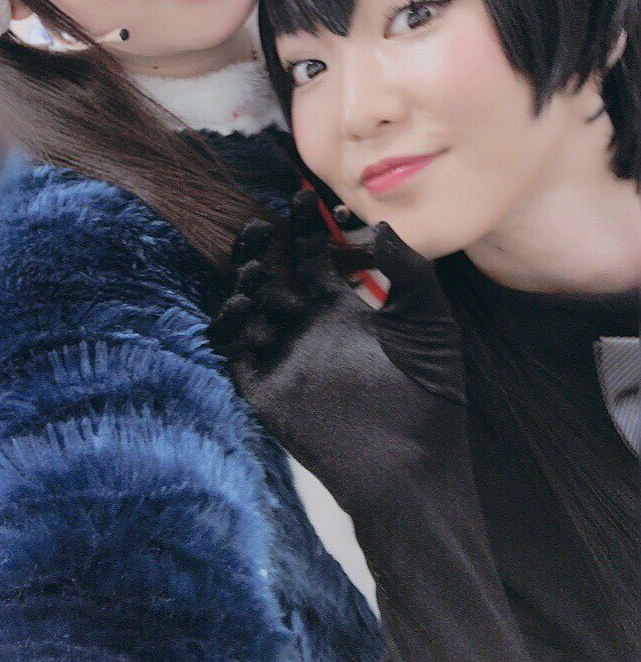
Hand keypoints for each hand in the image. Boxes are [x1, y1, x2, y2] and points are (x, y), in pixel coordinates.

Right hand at [210, 191, 529, 661]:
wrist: (417, 464)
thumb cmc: (432, 392)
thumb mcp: (429, 319)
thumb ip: (408, 268)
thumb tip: (380, 223)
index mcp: (344, 311)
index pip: (314, 258)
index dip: (305, 228)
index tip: (304, 197)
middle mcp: (309, 329)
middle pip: (275, 275)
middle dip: (265, 246)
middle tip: (263, 221)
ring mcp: (285, 357)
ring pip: (250, 307)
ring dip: (245, 280)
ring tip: (255, 258)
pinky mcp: (266, 390)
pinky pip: (235, 351)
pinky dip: (229, 324)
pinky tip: (240, 300)